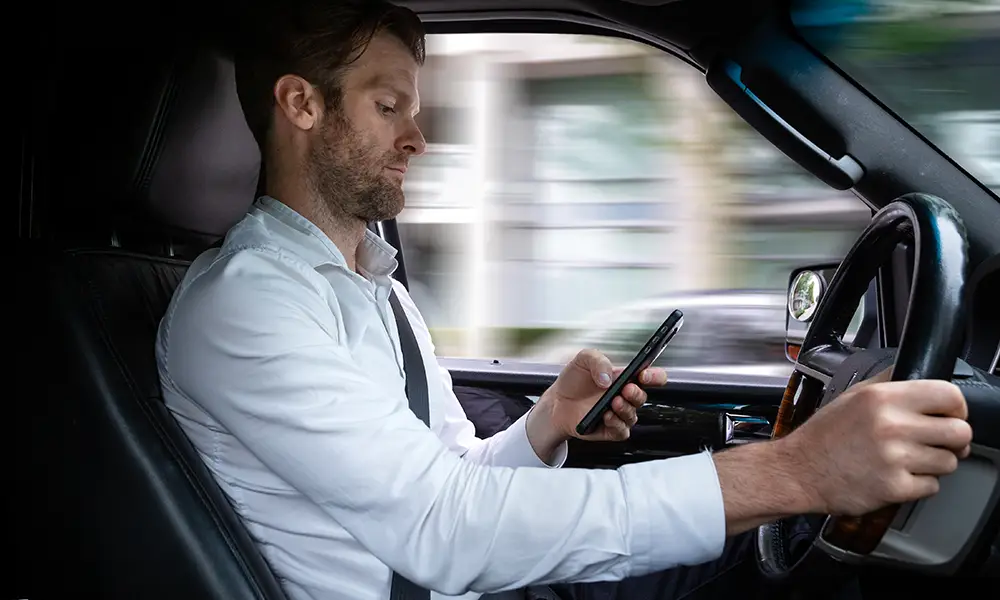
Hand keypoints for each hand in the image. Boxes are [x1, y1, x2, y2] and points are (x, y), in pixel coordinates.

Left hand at [528, 349, 666, 455]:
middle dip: (636, 393)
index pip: (652, 377)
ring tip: (613, 402)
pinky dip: (616, 424)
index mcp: (626, 378)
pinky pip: (621, 431)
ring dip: (625, 409)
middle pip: (642, 397)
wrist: (557, 401)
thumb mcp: (583, 360)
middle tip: (625, 389)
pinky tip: (606, 416)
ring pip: (632, 416)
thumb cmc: (574, 380)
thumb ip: (597, 360)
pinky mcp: (610, 430)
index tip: (644, 374)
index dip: (654, 376)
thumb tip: (608, 378)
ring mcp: (619, 415)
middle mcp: (625, 397)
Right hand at [782, 373, 972, 516]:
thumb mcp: (852, 395)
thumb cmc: (823, 436)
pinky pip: (932, 486)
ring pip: (949, 462)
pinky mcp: (895, 488)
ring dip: (935, 463)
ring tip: (909, 459)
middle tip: (939, 442)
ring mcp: (894, 459)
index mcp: (882, 398)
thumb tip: (917, 374)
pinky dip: (919, 484)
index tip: (950, 415)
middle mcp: (891, 426)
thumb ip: (888, 382)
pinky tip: (897, 475)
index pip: (948, 395)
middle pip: (959, 432)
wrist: (798, 471)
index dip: (956, 407)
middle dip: (953, 439)